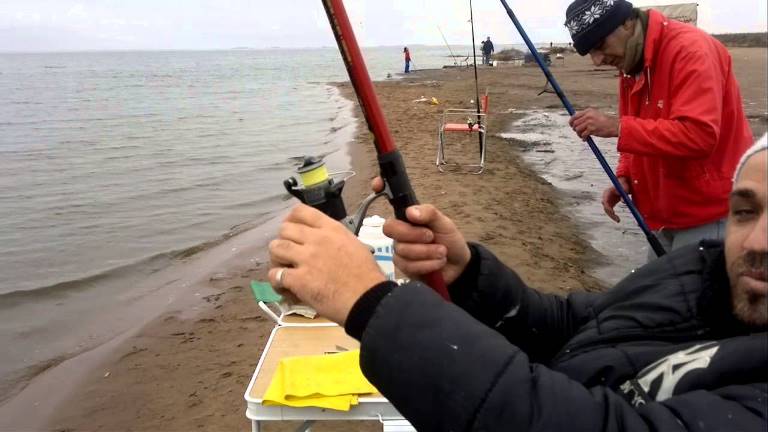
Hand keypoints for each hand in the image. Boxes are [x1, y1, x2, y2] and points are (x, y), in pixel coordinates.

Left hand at [268, 204, 385, 324]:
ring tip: (284, 269)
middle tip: (288, 254)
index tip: (291, 231)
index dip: (290, 220)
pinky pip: (274, 274)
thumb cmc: (367, 276)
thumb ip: (335, 239)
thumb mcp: (354, 246)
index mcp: (332, 229)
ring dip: (277, 259)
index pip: (301, 211)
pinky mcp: (299, 279)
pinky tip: (285, 288)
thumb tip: (322, 243)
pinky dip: (276, 281)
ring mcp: (306, 258)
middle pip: (284, 229)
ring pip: (275, 248)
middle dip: (283, 241)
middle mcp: (316, 239)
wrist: (368, 300)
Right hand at [371, 178, 470, 284]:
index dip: (380, 190)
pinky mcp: (403, 267)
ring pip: (402, 250)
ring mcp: (400, 250)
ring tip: (441, 252)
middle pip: (390, 229)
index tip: (378, 184)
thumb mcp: (444, 223)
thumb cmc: (449, 240)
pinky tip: (437, 263)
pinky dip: (428, 264)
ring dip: (427, 252)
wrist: (458, 265)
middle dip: (413, 234)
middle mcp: (400, 232)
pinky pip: (409, 265)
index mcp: (408, 217)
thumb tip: (410, 212)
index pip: (390, 201)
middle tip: (431, 236)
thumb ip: (429, 213)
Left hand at [569, 108, 618, 139]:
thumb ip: (586, 117)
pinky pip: (583, 135)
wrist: (615, 126)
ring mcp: (589, 122)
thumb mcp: (595, 115)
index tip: (572, 126)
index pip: (575, 116)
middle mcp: (588, 115)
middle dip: (575, 129)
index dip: (571, 122)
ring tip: (583, 136)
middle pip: (575, 123)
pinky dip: (583, 138)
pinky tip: (586, 139)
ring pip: (577, 129)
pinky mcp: (592, 129)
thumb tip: (576, 122)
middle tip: (578, 133)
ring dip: (579, 134)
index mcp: (588, 111)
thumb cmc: (606, 122)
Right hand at [601, 177, 630, 222]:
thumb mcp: (625, 188)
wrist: (623, 184)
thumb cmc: (624, 185)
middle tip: (617, 219)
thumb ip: (624, 194)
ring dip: (612, 216)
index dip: (607, 207)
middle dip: (610, 214)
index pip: (605, 201)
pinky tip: (618, 219)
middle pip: (605, 207)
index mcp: (607, 192)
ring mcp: (607, 201)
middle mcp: (605, 197)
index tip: (612, 212)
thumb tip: (623, 202)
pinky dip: (613, 215)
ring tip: (618, 220)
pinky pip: (610, 211)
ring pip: (607, 210)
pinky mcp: (610, 204)